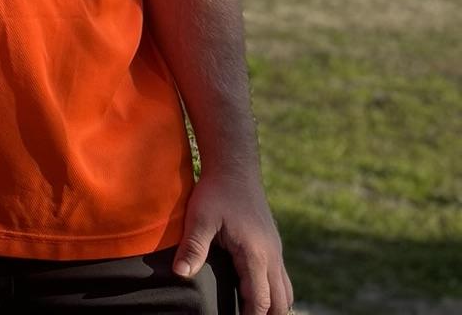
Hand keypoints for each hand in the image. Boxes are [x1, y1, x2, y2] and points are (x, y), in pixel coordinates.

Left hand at [174, 167, 292, 314]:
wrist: (234, 167)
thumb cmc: (216, 191)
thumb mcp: (200, 217)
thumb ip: (193, 246)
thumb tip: (181, 273)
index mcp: (255, 254)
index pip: (260, 299)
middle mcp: (272, 256)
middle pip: (280, 301)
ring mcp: (275, 250)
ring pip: (285, 290)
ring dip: (274, 305)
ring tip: (255, 313)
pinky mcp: (272, 244)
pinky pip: (281, 277)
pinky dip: (274, 292)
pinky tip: (258, 293)